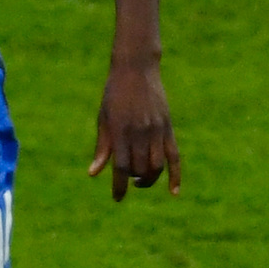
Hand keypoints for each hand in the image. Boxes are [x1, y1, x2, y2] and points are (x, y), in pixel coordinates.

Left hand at [87, 62, 180, 202]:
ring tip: (141, 179)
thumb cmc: (114, 94)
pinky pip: (174, 157)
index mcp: (120, 132)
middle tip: (128, 176)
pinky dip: (175, 176)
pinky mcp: (167, 128)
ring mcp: (155, 131)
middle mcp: (139, 133)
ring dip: (149, 179)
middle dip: (133, 178)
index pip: (120, 168)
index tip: (117, 198)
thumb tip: (93, 174)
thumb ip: (102, 147)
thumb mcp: (104, 119)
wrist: (136, 69)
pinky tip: (174, 192)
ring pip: (156, 167)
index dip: (119, 187)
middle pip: (139, 169)